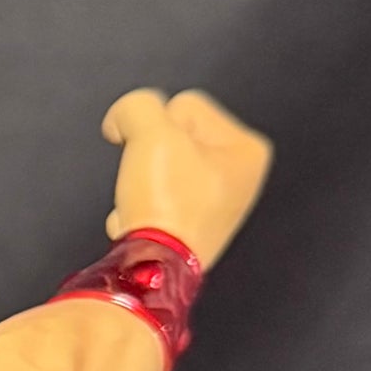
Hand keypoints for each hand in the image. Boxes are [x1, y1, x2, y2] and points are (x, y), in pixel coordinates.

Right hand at [103, 89, 269, 267]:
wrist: (153, 266)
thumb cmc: (167, 206)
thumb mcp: (150, 132)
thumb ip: (136, 106)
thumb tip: (122, 119)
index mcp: (248, 149)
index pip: (184, 105)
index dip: (157, 126)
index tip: (153, 154)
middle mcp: (241, 178)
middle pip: (172, 136)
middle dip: (148, 155)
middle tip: (149, 180)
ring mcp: (216, 206)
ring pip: (159, 167)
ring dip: (141, 181)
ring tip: (145, 203)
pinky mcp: (190, 228)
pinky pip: (154, 198)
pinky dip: (141, 207)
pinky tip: (143, 220)